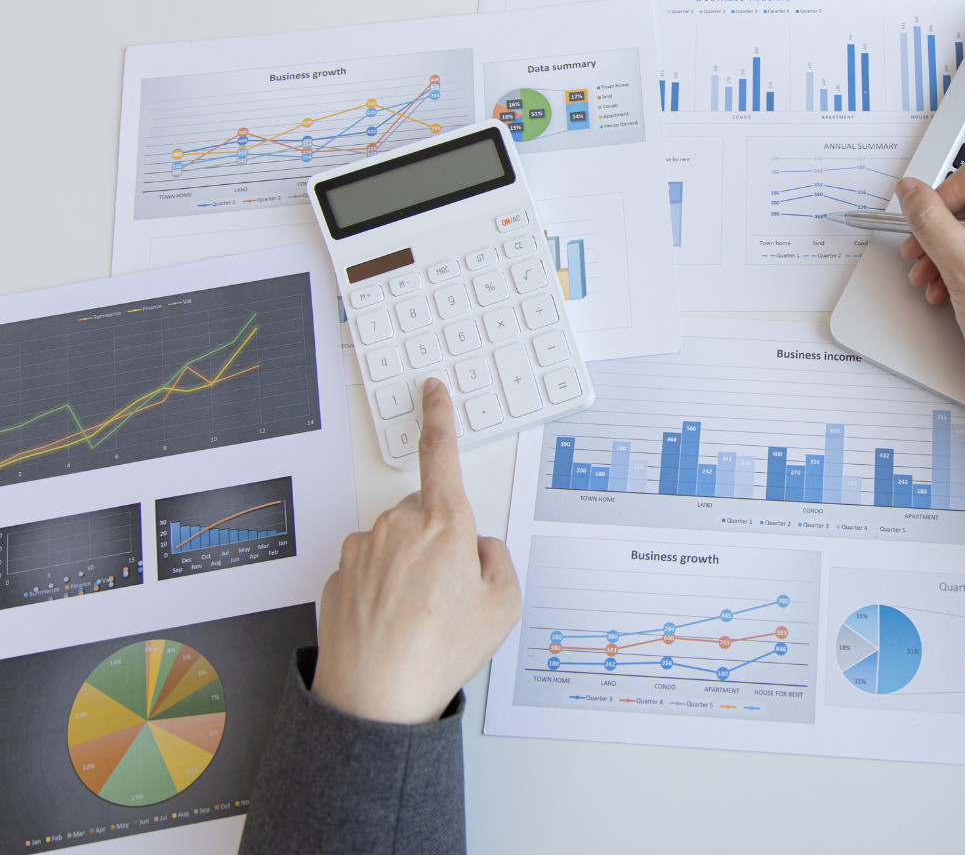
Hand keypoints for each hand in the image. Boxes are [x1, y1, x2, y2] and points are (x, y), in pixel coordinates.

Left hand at [311, 379, 521, 723]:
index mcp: (444, 523)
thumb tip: (479, 548)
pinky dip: (381, 589)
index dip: (439, 416)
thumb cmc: (439, 652)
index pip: (441, 453)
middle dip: (438, 539)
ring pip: (394, 543)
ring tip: (420, 618)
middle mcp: (397, 527)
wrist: (376, 697)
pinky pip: (368, 570)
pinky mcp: (337, 576)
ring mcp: (361, 550)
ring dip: (408, 567)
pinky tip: (392, 624)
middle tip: (451, 592)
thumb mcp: (504, 605)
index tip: (432, 390)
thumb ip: (498, 560)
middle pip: (424, 513)